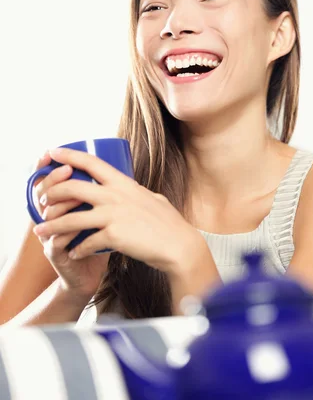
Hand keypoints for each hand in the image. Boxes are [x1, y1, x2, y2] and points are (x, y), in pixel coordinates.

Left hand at [33, 147, 198, 275]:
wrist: (178, 245)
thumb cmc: (167, 223)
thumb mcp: (150, 198)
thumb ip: (133, 193)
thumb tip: (126, 188)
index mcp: (123, 183)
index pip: (91, 162)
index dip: (69, 155)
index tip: (52, 152)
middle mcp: (116, 195)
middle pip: (72, 188)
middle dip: (51, 193)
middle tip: (41, 201)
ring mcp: (114, 215)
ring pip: (72, 218)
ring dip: (52, 226)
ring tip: (40, 232)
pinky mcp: (114, 236)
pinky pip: (86, 242)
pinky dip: (76, 249)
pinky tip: (72, 253)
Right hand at [33, 151, 107, 299]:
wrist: (93, 272)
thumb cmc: (100, 239)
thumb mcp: (104, 211)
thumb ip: (107, 192)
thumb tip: (123, 166)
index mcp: (62, 203)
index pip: (50, 179)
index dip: (48, 165)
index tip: (54, 151)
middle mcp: (52, 216)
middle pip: (43, 192)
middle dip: (54, 179)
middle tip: (67, 169)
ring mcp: (51, 234)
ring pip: (48, 214)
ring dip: (61, 204)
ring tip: (76, 196)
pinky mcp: (55, 253)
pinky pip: (54, 240)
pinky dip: (65, 232)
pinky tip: (75, 226)